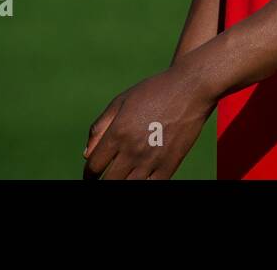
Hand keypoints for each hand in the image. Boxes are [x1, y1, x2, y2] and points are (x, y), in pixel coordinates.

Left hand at [82, 62, 217, 179]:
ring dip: (121, 184)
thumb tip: (86, 154)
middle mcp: (132, 150)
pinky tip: (140, 178)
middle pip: (109, 181)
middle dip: (102, 183)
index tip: (91, 175)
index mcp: (117, 133)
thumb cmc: (154, 92)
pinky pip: (152, 186)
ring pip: (128, 187)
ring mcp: (152, 159)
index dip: (89, 174)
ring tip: (122, 178)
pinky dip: (143, 185)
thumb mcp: (121, 101)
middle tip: (104, 180)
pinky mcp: (170, 165)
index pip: (93, 166)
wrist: (190, 89)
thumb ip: (100, 127)